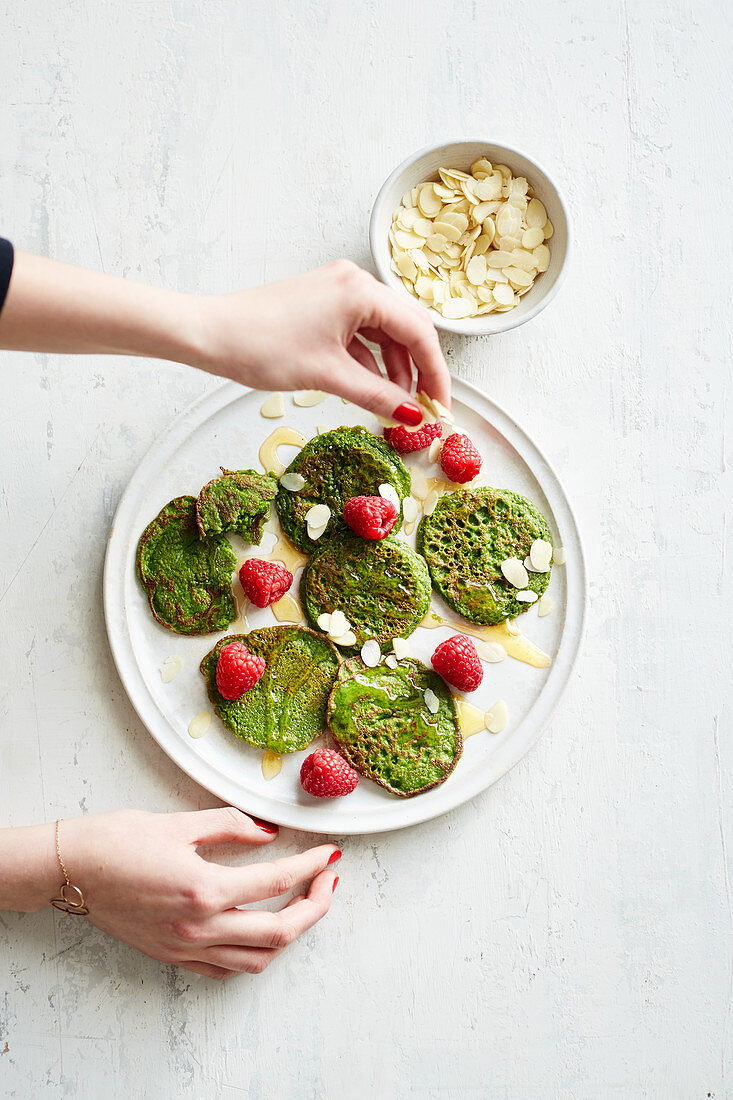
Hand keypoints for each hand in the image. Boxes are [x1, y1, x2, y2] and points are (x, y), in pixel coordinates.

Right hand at [57, 808, 339, 978]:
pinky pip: (225, 968)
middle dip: (314, 907)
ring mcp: (185, 947)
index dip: (310, 866)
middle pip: (279, 931)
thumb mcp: (178, 822)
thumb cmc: (117, 840)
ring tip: (301, 904)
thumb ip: (230, 826)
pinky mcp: (172, 956)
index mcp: (204, 889)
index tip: (329, 854)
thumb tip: (267, 832)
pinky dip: (254, 954)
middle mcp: (199, 926)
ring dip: (289, 934)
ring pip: (257, 959)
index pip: (277, 881)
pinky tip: (260, 930)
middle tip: (326, 880)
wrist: (69, 870)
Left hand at [193, 260, 451, 421]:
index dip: (436, 374)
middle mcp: (355, 283)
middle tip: (422, 409)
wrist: (209, 333)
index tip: (441, 407)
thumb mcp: (327, 377)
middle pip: (407, 328)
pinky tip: (370, 390)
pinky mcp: (323, 305)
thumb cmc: (260, 346)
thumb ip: (376, 396)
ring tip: (393, 407)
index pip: (420, 332)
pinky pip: (361, 334)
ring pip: (384, 334)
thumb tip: (411, 416)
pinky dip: (369, 362)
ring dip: (393, 369)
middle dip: (418, 370)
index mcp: (361, 291)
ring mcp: (338, 292)